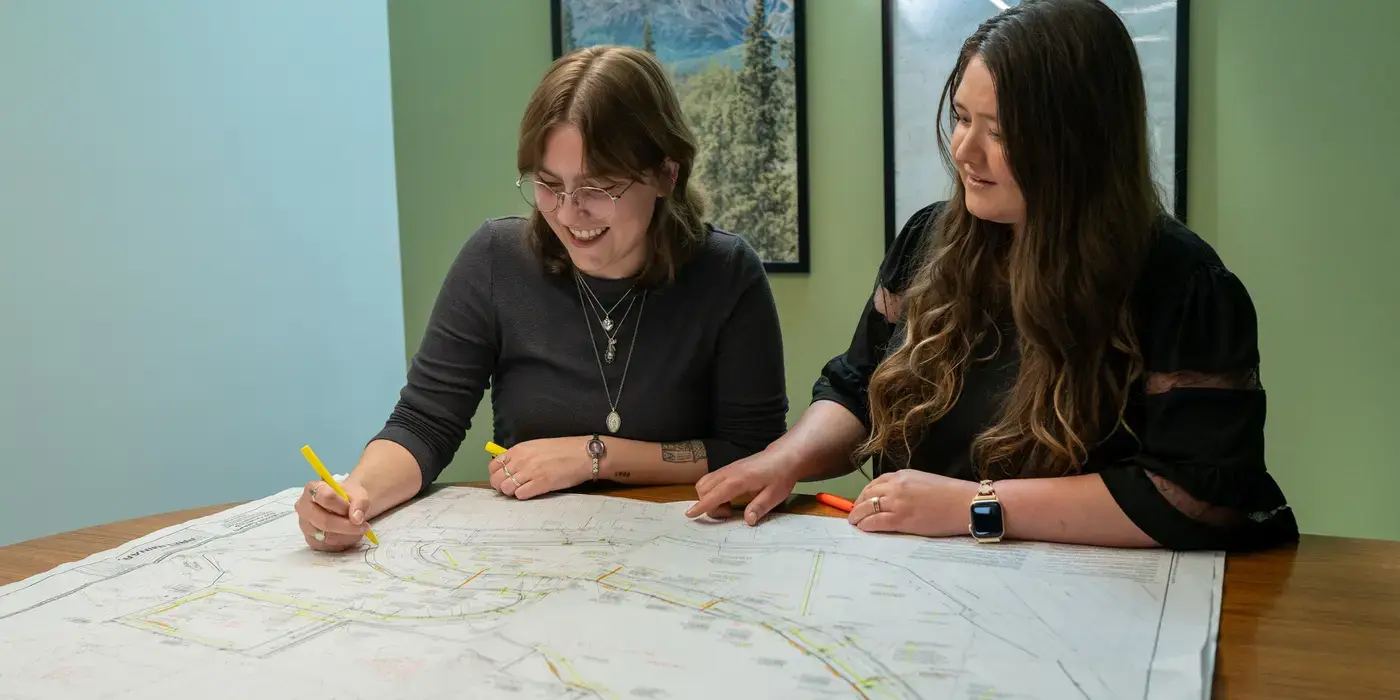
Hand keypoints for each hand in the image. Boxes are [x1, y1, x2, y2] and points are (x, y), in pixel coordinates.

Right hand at [295, 480, 372, 551]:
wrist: (346, 506)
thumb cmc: (349, 498)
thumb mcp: (359, 495)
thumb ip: (360, 503)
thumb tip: (356, 519)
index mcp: (313, 488)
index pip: (326, 497)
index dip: (343, 506)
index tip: (355, 509)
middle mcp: (303, 506)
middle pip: (324, 521)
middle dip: (347, 526)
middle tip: (364, 526)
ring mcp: (304, 524)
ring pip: (326, 536)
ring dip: (347, 536)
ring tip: (359, 530)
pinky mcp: (310, 539)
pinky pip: (327, 546)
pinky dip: (343, 543)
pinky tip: (350, 536)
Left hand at [488, 437, 591, 499]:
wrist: (583, 454)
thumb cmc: (564, 450)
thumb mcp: (537, 446)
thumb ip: (521, 456)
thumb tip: (510, 468)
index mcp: (519, 449)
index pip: (494, 465)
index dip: (496, 474)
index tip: (503, 478)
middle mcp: (521, 460)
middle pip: (497, 479)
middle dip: (501, 486)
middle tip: (511, 488)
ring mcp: (530, 472)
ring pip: (506, 488)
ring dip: (512, 492)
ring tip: (522, 490)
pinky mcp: (540, 484)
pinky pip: (521, 495)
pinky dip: (523, 496)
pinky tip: (531, 492)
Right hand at [685, 447, 799, 524]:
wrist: (785, 456)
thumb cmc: (781, 475)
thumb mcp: (775, 495)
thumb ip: (759, 508)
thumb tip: (748, 521)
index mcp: (738, 480)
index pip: (714, 494)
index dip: (701, 506)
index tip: (690, 514)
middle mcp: (729, 473)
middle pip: (703, 488)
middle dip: (707, 504)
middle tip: (728, 514)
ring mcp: (728, 469)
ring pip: (705, 482)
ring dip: (708, 497)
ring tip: (728, 506)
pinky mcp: (729, 468)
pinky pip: (711, 479)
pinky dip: (712, 491)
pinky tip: (728, 497)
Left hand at [848, 469, 977, 535]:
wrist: (967, 504)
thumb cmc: (952, 495)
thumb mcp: (925, 481)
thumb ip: (907, 486)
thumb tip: (895, 497)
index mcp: (902, 475)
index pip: (875, 483)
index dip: (865, 493)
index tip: (862, 501)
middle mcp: (896, 486)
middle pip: (867, 494)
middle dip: (857, 504)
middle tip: (854, 513)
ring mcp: (897, 502)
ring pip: (866, 507)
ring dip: (857, 516)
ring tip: (854, 522)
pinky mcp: (901, 519)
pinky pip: (875, 521)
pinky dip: (865, 525)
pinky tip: (862, 529)